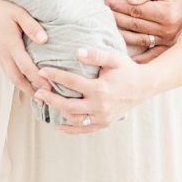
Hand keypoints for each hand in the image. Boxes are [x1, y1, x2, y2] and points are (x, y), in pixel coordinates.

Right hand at [0, 0, 51, 96]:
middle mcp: (2, 53)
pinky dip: (15, 77)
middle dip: (30, 89)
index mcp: (10, 44)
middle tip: (44, 97)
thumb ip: (32, 26)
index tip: (49, 87)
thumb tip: (45, 40)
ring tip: (35, 92)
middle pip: (16, 78)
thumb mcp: (18, 12)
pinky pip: (5, 69)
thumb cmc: (0, 6)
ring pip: (9, 75)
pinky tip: (23, 77)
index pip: (26, 67)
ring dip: (22, 85)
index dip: (38, 78)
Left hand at [32, 48, 150, 133]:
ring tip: (45, 103)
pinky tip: (59, 126)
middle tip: (37, 91)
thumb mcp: (114, 58)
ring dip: (58, 112)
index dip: (55, 75)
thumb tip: (77, 52)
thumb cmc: (128, 69)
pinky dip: (71, 129)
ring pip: (74, 119)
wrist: (144, 86)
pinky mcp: (104, 123)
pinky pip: (84, 129)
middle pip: (68, 105)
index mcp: (100, 88)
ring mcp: (102, 117)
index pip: (72, 82)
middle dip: (51, 98)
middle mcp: (99, 106)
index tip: (42, 71)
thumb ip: (96, 55)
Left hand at [106, 0, 181, 59]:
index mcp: (166, 13)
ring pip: (139, 39)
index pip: (137, 11)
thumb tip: (130, 0)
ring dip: (122, 35)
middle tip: (103, 13)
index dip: (120, 6)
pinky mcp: (168, 44)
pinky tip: (126, 60)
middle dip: (117, 19)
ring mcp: (168, 39)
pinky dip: (139, 58)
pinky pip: (152, 53)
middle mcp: (168, 29)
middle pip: (135, 25)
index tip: (107, 2)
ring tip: (108, 29)